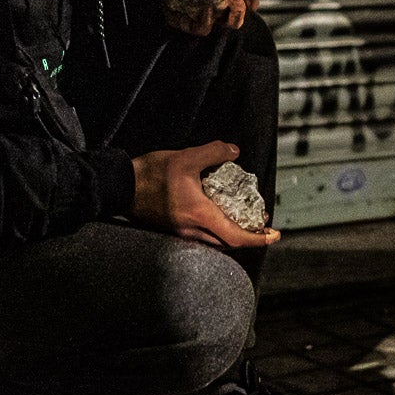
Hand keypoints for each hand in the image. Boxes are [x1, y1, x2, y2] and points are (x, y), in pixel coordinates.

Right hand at [130, 140, 279, 248]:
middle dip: (247, 234)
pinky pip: (201, 236)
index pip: (236, 236)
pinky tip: (215, 213)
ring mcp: (180, 233)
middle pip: (228, 242)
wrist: (120, 187)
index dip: (258, 239)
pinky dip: (214, 229)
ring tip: (240, 216)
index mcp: (200, 215)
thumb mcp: (186, 157)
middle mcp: (192, 230)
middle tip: (259, 221)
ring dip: (230, 232)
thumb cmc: (151, 174)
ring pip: (214, 240)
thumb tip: (234, 152)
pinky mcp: (172, 229)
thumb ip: (213, 153)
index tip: (273, 235)